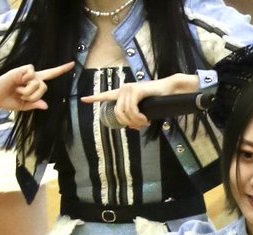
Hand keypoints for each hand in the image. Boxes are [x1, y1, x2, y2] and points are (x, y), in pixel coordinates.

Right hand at [0, 62, 74, 110]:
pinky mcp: (20, 70)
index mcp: (34, 83)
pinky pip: (31, 75)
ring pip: (38, 82)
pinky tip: (17, 84)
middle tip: (23, 96)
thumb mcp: (24, 106)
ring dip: (29, 92)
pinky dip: (25, 84)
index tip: (72, 64)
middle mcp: (31, 76)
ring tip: (18, 90)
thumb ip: (35, 105)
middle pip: (44, 86)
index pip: (50, 75)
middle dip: (35, 96)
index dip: (60, 70)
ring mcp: (25, 72)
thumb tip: (46, 105)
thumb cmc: (8, 100)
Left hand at [82, 72, 198, 129]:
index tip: (83, 100)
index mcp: (123, 93)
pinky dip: (138, 118)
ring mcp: (129, 88)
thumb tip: (130, 127)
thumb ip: (135, 118)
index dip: (94, 98)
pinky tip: (145, 119)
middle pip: (117, 113)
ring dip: (135, 122)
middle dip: (128, 123)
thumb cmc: (157, 101)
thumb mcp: (144, 111)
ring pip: (125, 113)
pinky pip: (132, 110)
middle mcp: (123, 89)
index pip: (106, 95)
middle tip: (140, 126)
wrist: (168, 90)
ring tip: (144, 122)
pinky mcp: (136, 90)